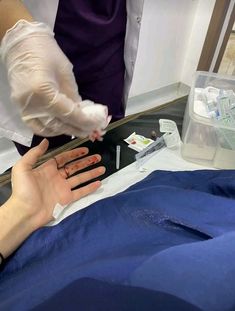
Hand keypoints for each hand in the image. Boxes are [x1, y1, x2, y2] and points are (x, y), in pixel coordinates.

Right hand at [1, 20, 109, 138]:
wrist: (21, 44)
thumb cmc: (46, 52)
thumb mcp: (66, 73)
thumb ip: (73, 96)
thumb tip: (82, 113)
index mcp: (43, 91)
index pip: (68, 113)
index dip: (84, 121)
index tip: (96, 124)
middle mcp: (31, 104)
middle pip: (58, 124)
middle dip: (76, 129)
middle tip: (90, 131)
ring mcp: (23, 107)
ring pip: (46, 129)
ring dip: (64, 131)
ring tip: (78, 130)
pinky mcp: (20, 108)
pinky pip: (35, 126)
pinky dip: (49, 130)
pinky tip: (61, 127)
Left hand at [10, 139, 104, 228]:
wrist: (25, 212)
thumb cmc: (23, 190)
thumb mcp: (23, 167)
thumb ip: (34, 153)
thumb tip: (45, 141)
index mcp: (47, 169)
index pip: (64, 158)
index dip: (74, 153)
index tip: (85, 149)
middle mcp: (57, 177)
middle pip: (75, 167)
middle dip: (86, 162)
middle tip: (98, 157)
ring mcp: (63, 189)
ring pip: (80, 178)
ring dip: (91, 173)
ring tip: (103, 168)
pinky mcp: (66, 200)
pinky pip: (81, 192)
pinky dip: (90, 188)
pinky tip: (99, 183)